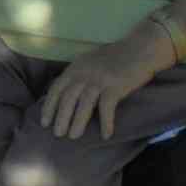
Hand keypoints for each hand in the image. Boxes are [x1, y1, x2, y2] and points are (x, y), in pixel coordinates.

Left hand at [37, 34, 169, 139]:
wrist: (140, 49)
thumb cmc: (115, 58)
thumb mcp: (89, 62)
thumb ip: (78, 75)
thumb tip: (65, 95)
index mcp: (75, 67)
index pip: (56, 88)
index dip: (49, 106)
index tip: (44, 122)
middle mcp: (84, 73)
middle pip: (68, 98)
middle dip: (61, 117)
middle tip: (57, 133)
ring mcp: (100, 79)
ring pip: (84, 104)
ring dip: (77, 122)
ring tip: (73, 136)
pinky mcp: (116, 86)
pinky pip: (107, 108)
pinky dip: (106, 122)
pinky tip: (106, 135)